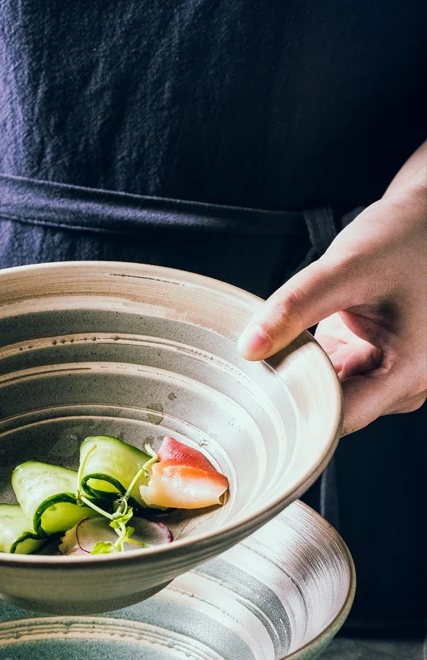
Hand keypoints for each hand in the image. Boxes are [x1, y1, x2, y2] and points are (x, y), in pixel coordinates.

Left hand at [238, 181, 426, 435]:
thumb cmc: (406, 237)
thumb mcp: (347, 268)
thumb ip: (295, 307)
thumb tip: (249, 347)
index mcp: (409, 373)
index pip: (338, 422)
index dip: (296, 413)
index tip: (258, 398)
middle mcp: (405, 385)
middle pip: (332, 412)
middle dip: (294, 391)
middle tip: (258, 366)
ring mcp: (390, 377)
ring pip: (328, 396)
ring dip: (300, 376)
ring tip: (283, 344)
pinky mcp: (373, 364)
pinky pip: (331, 378)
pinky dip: (309, 363)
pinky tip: (297, 341)